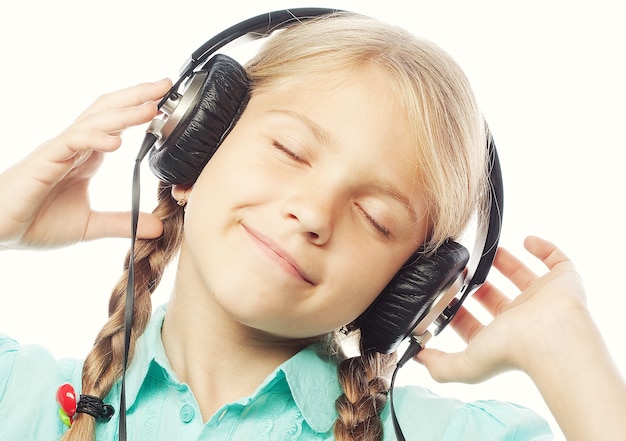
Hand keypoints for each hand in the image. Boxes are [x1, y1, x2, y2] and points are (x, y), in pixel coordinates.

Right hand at [0, 79, 171, 249]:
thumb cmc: (37, 221)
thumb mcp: (90, 225)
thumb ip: (123, 223)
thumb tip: (158, 228)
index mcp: (87, 156)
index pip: (117, 124)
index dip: (140, 110)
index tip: (168, 102)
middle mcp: (76, 146)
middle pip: (108, 110)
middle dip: (137, 96)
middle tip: (166, 84)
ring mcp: (60, 150)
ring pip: (95, 121)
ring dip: (125, 113)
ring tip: (152, 107)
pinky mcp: (45, 160)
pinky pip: (72, 142)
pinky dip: (95, 138)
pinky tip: (116, 142)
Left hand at [416, 235, 589, 381]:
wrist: (552, 337)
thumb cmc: (513, 350)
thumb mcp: (467, 363)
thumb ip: (441, 365)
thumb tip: (417, 357)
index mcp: (501, 337)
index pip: (475, 324)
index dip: (457, 310)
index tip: (443, 294)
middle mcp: (523, 319)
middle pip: (498, 299)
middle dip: (480, 285)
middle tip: (463, 268)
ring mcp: (544, 299)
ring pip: (524, 278)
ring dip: (507, 264)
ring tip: (490, 251)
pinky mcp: (564, 281)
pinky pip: (557, 261)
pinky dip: (544, 248)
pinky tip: (527, 240)